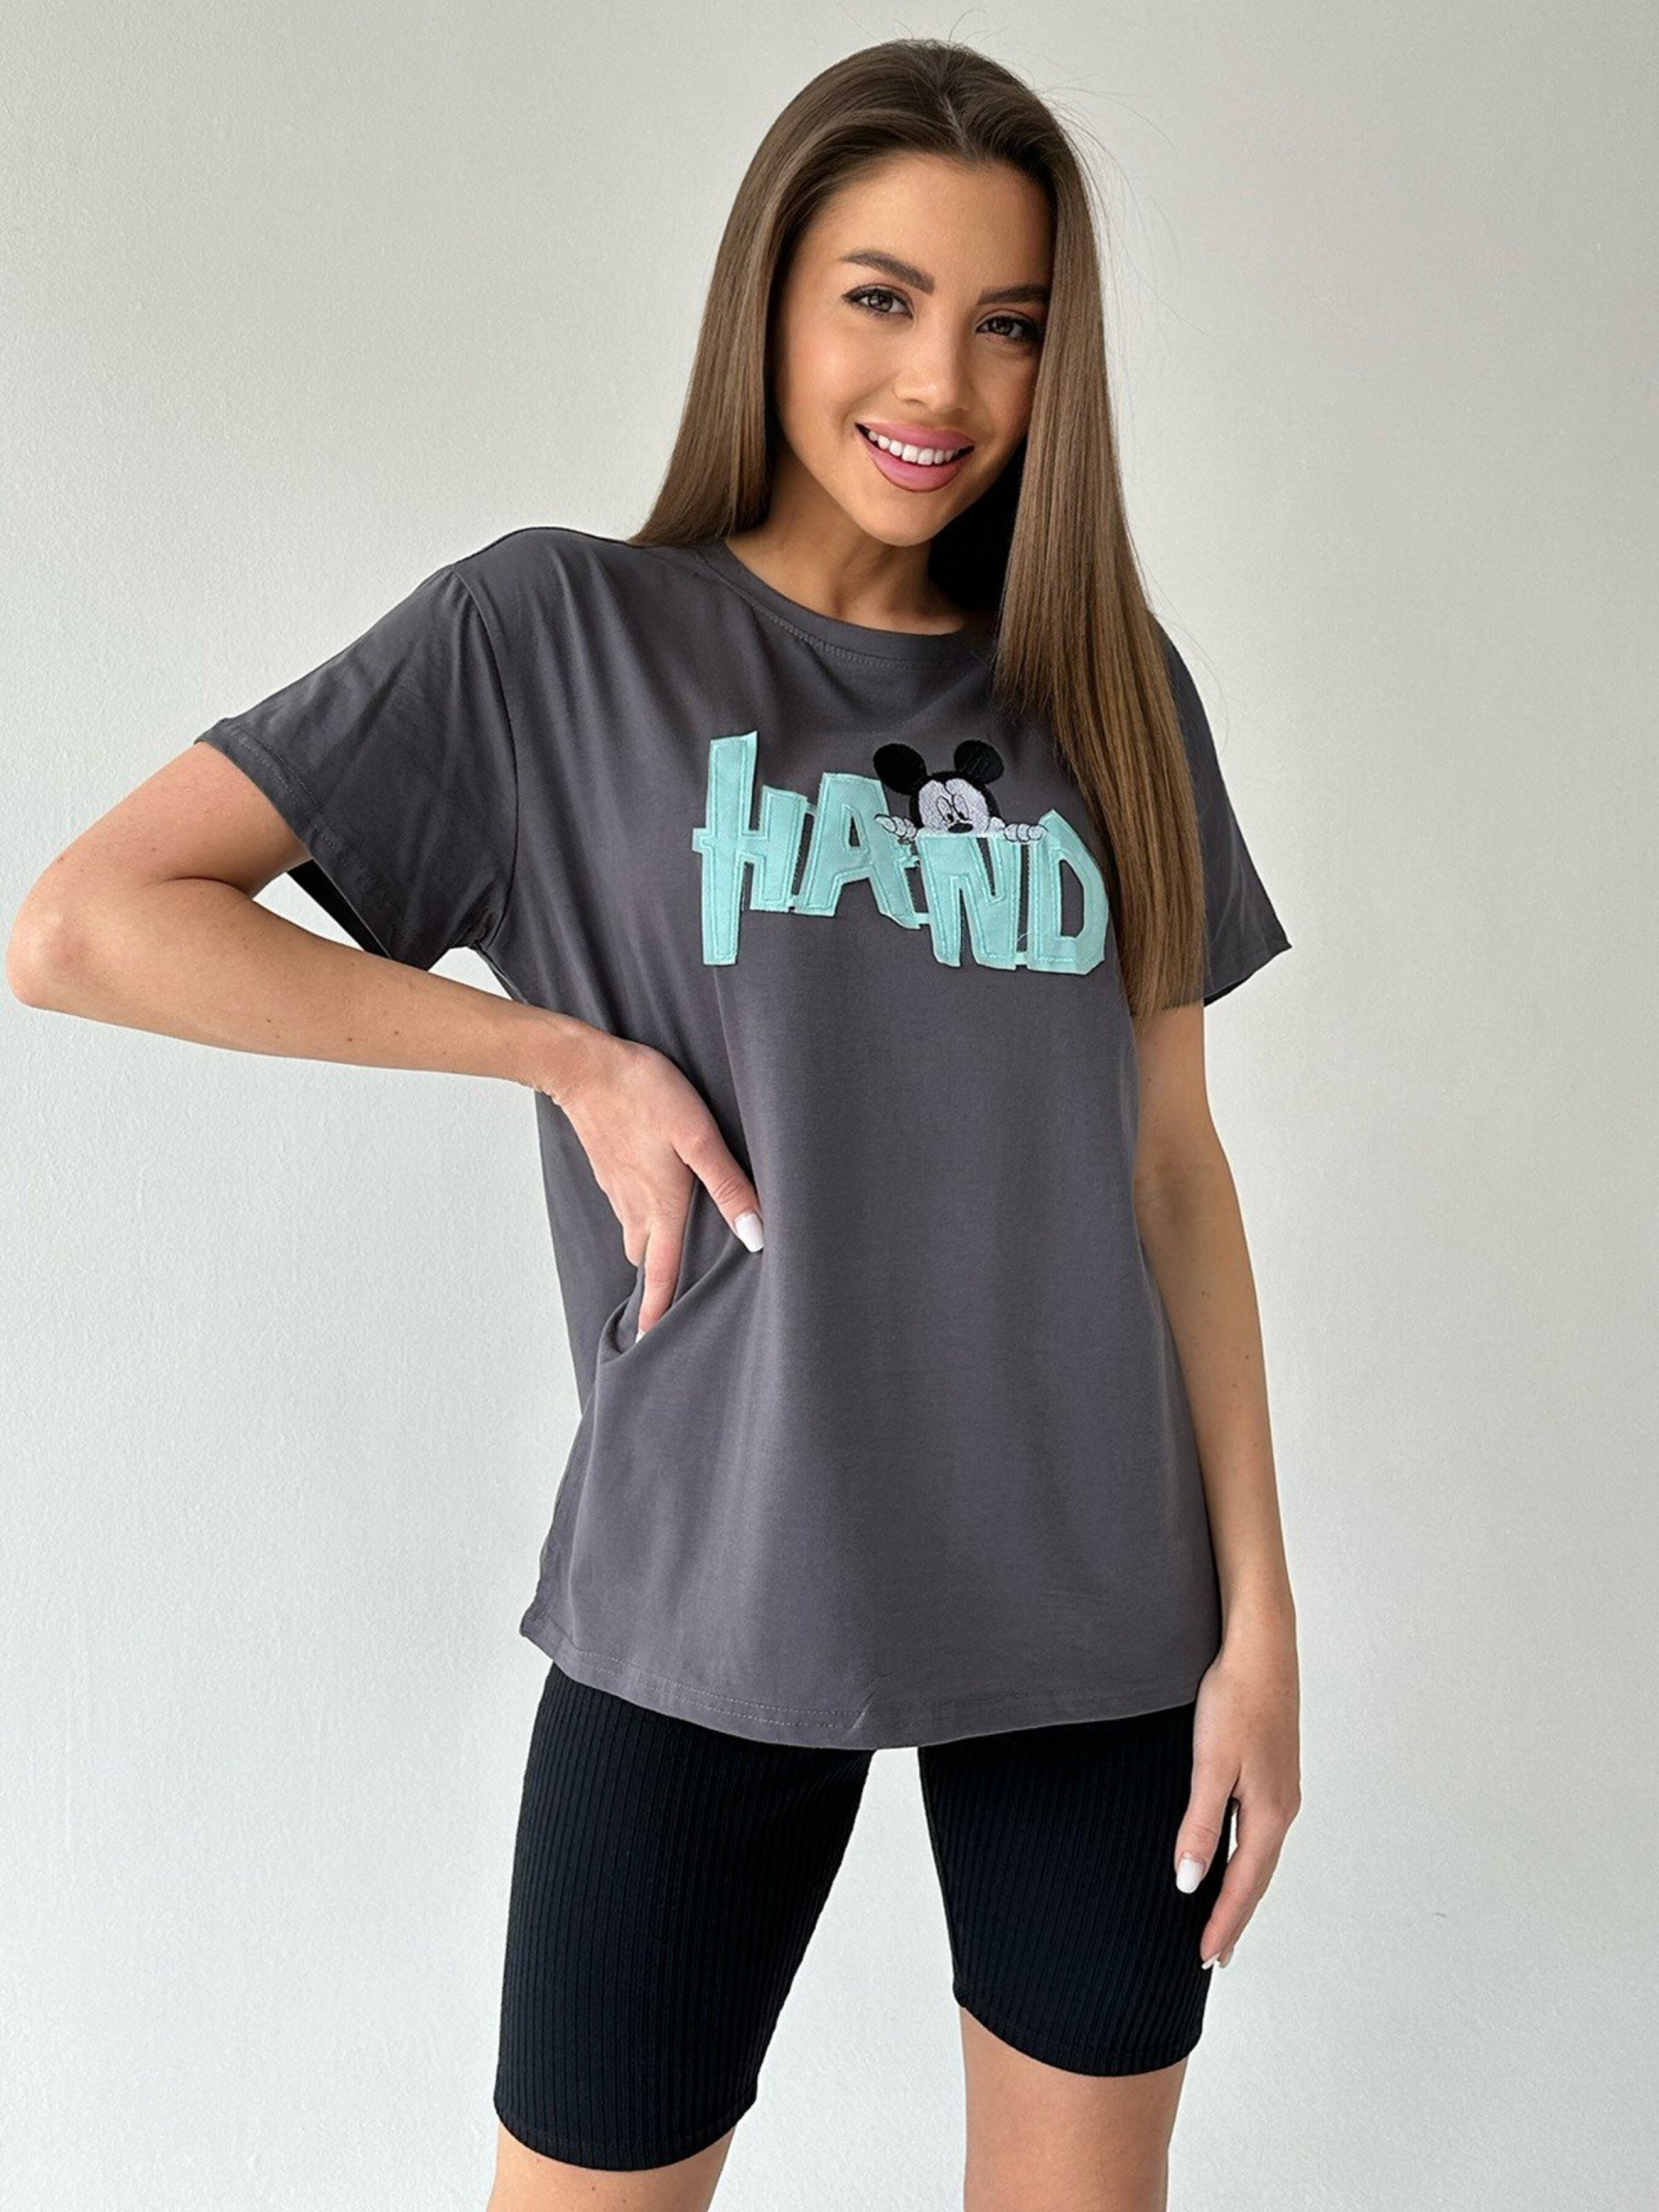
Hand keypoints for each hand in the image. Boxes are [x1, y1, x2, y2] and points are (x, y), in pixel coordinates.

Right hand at [538, 1026, 764, 1334]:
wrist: (584, 1066)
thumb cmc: (645, 1094)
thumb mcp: (698, 1137)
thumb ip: (729, 1185)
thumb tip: (757, 1235)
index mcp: (660, 1206)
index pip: (661, 1272)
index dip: (659, 1310)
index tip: (652, 1343)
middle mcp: (634, 1205)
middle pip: (646, 1257)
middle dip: (656, 1282)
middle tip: (670, 1299)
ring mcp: (617, 1185)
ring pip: (634, 1231)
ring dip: (649, 1248)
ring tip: (669, 1253)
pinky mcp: (608, 1165)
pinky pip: (625, 1205)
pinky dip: (639, 1217)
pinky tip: (653, 1201)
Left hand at [1172, 1608, 1300, 1968]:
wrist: (1261, 1647)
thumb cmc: (1235, 1699)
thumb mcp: (1210, 1764)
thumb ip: (1200, 1825)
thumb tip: (1190, 1884)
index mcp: (1269, 1814)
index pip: (1243, 1886)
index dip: (1223, 1924)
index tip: (1205, 1960)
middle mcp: (1283, 1808)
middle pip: (1258, 1877)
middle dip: (1236, 1917)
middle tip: (1215, 1955)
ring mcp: (1282, 1789)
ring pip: (1261, 1855)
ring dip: (1242, 1889)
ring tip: (1223, 1917)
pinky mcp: (1274, 1771)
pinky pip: (1260, 1832)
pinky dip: (1247, 1857)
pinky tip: (1233, 1856)